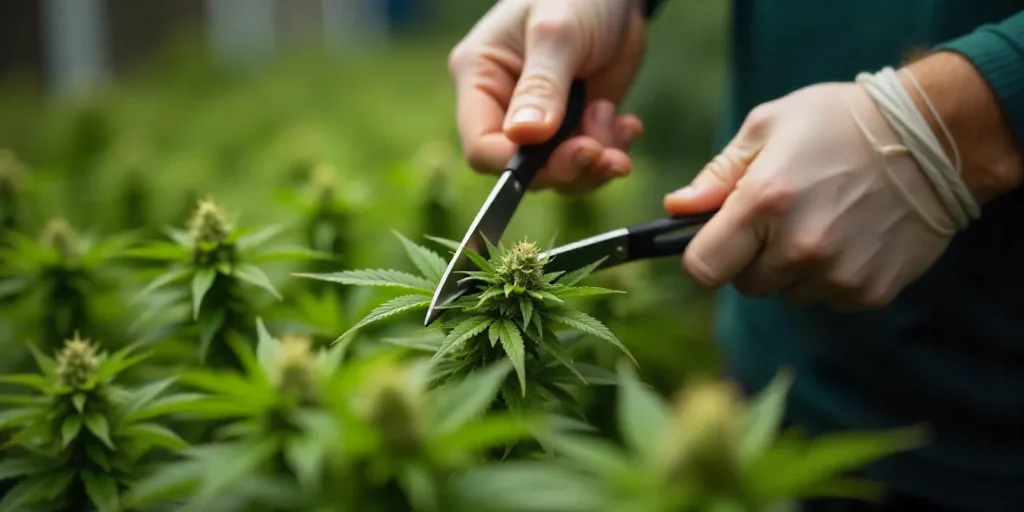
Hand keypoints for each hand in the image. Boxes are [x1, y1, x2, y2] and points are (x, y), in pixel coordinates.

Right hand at [449, 0, 646, 193]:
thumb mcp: (558, 32)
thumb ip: (542, 85)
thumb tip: (525, 136)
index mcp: (479, 80)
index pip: (481, 146)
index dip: (516, 165)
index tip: (564, 155)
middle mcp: (503, 108)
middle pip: (521, 168)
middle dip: (565, 166)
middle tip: (601, 152)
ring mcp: (540, 122)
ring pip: (557, 173)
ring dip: (594, 163)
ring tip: (620, 126)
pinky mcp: (573, 127)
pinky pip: (586, 161)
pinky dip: (610, 152)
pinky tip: (627, 124)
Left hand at [664, 82, 958, 309]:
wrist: (934, 138)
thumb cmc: (839, 122)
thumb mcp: (769, 126)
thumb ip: (717, 174)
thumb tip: (676, 208)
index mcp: (765, 202)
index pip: (704, 268)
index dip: (704, 255)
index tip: (718, 238)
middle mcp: (800, 246)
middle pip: (745, 284)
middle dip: (752, 257)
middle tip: (781, 218)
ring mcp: (838, 274)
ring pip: (787, 294)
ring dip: (793, 268)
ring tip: (822, 219)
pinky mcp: (870, 291)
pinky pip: (827, 298)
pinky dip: (830, 276)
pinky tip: (851, 234)